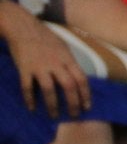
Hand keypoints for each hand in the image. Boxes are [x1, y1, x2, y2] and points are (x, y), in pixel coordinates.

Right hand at [1, 2, 88, 118]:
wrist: (23, 27)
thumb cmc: (45, 38)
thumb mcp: (64, 48)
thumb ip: (70, 64)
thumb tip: (78, 79)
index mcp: (68, 59)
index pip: (82, 79)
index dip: (86, 95)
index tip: (87, 107)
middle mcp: (56, 64)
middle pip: (69, 86)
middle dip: (73, 103)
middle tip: (75, 115)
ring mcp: (40, 66)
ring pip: (49, 89)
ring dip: (53, 105)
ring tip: (54, 116)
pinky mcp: (24, 68)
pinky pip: (27, 87)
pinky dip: (30, 98)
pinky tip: (32, 108)